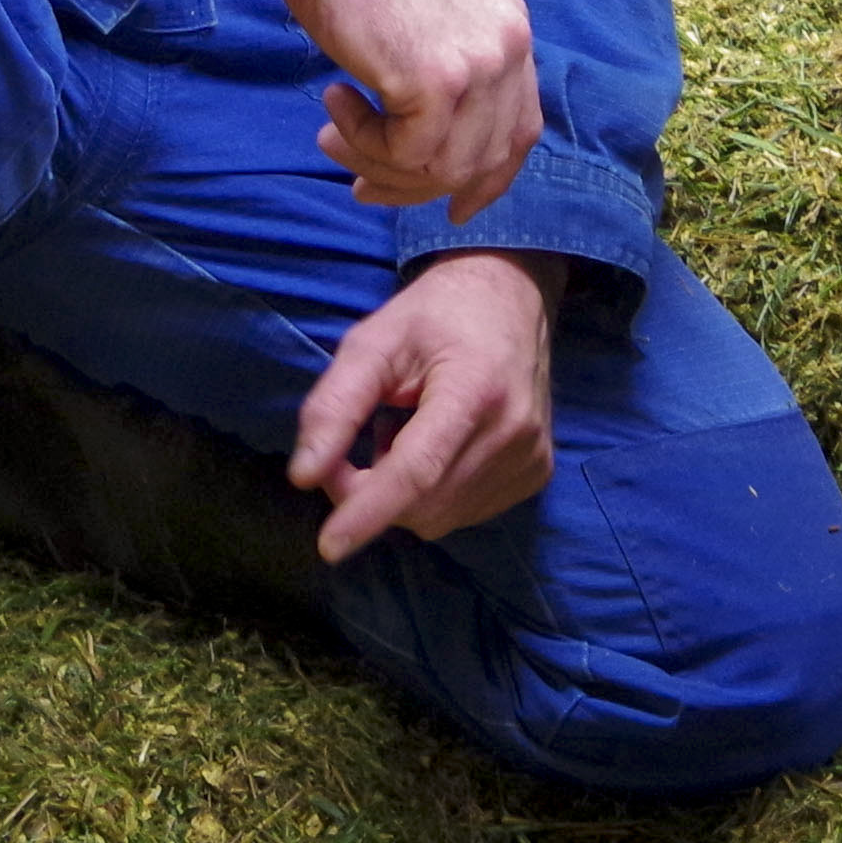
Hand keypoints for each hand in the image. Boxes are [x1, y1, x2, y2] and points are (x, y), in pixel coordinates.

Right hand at [154, 0, 541, 219]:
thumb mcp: (426, 11)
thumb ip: (445, 66)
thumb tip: (429, 145)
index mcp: (510, 28)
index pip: (520, 129)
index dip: (488, 179)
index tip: (453, 208)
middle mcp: (508, 46)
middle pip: (483, 159)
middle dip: (418, 185)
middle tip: (361, 184)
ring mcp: (478, 64)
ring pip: (442, 167)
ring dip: (380, 164)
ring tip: (333, 134)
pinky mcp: (437, 81)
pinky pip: (406, 154)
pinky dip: (363, 143)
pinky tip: (335, 101)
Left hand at [287, 252, 558, 560]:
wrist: (509, 296)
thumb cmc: (434, 315)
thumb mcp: (372, 342)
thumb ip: (335, 406)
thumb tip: (304, 476)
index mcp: (475, 388)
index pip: (417, 471)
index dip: (369, 511)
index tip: (329, 546)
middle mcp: (513, 431)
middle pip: (424, 503)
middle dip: (372, 494)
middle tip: (359, 444)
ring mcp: (531, 456)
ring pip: (442, 518)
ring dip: (404, 495)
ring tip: (405, 433)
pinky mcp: (537, 473)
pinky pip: (466, 513)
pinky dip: (434, 495)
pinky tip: (436, 448)